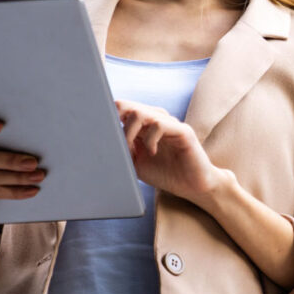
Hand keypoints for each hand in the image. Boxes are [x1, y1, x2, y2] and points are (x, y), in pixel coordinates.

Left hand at [115, 100, 231, 206]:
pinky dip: (150, 139)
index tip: (99, 131)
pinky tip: (152, 152)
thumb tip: (107, 140)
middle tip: (116, 141)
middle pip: (127, 106)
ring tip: (132, 150)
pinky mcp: (182, 131)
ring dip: (129, 132)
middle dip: (115, 121)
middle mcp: (156, 120)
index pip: (122, 110)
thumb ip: (124, 150)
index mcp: (144, 126)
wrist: (193, 186)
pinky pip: (159, 124)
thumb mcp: (137, 164)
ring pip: (140, 113)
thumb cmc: (166, 174)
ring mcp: (169, 123)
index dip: (108, 116)